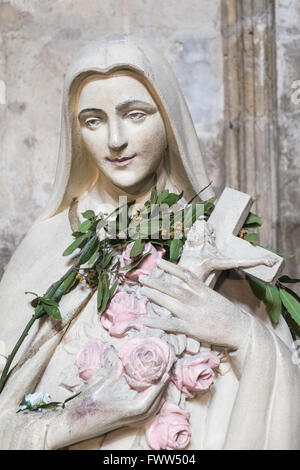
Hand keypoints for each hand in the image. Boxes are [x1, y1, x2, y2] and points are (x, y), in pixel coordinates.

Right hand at [46, 345, 171, 448]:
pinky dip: (152, 398)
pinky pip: (146, 409)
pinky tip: (150, 388)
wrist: (73, 424)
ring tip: (162, 375)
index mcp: (131, 409)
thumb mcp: (101, 384)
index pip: (154, 394)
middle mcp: (134, 417)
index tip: (167, 368)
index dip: (161, 380)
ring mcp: (131, 420)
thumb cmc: (86, 406)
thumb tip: (122, 355)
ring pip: (153, 407)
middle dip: (163, 384)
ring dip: (159, 391)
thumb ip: (114, 371)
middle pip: (157, 401)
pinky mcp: (128, 420)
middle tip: (168, 367)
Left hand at [139, 259, 251, 352]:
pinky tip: (144, 320)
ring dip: (154, 295)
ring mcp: (193, 314)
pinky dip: (156, 322)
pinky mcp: (191, 328)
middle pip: (173, 287)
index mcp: (204, 291)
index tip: (158, 262)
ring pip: (169, 302)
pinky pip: (170, 324)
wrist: (241, 330)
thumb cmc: (229, 315)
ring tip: (142, 290)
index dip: (170, 267)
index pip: (185, 275)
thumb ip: (201, 293)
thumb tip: (187, 288)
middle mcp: (196, 300)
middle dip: (156, 281)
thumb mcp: (215, 298)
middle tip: (142, 277)